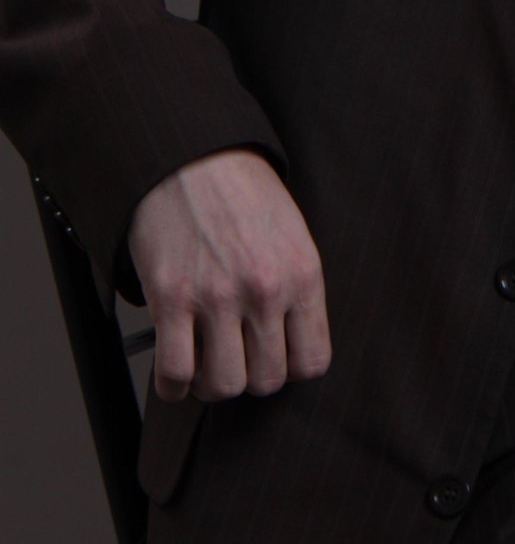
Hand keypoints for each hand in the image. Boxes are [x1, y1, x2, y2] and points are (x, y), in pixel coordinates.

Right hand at [127, 147, 331, 403]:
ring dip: (210, 384)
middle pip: (267, 380)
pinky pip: (174, 372)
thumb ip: (296, 291)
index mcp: (303, 274)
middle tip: (234, 359)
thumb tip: (289, 347)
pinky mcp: (172, 297)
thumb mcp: (292, 236)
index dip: (289, 368)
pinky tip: (174, 372)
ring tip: (204, 364)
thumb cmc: (242, 195)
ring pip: (223, 385)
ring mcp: (217, 295)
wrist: (192, 157)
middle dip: (249, 377)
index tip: (272, 358)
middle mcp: (265, 289)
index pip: (312, 361)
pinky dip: (172, 385)